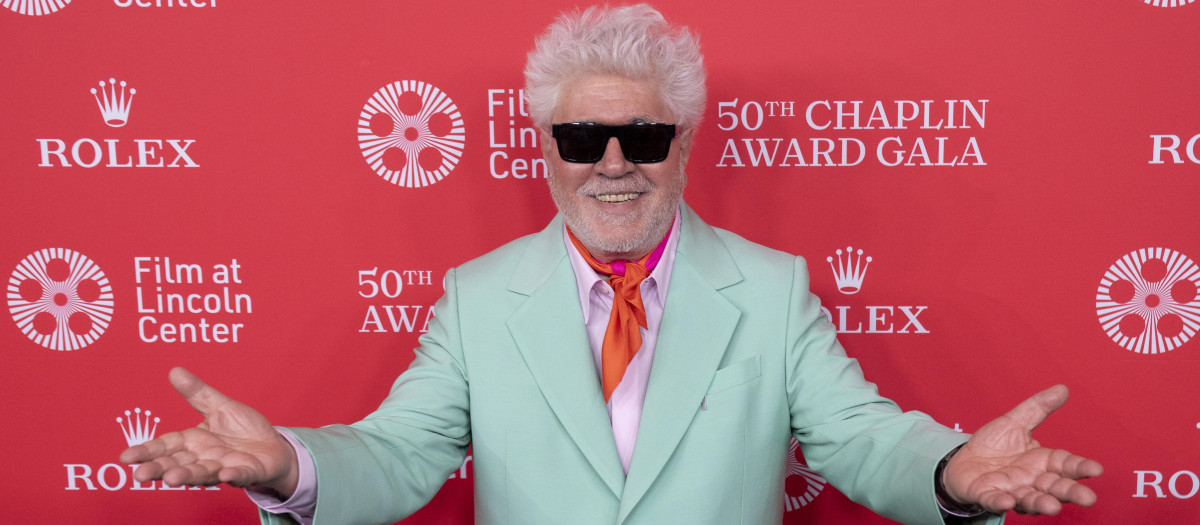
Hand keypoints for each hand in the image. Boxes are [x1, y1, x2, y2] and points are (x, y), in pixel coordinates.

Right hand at [118, 367, 299, 497]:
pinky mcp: (248, 472)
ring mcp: (224, 467)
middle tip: (140, 476)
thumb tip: (174, 370)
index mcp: (193, 441)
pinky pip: (240, 476)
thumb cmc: (243, 430)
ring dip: (188, 475)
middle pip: (178, 463)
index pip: (166, 446)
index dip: (147, 452)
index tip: (125, 457)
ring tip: (173, 478)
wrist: (274, 447)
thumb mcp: (219, 406)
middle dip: (160, 469)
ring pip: (203, 473)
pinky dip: (233, 477)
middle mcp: (204, 457)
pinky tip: (226, 476)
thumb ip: (197, 393)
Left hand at [943, 385, 1102, 514]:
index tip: (1096, 469)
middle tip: (1088, 498)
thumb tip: (1062, 388)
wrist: (962, 463)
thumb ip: (1038, 408)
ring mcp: (1011, 490)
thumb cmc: (994, 446)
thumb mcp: (1014, 422)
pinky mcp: (987, 496)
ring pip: (1030, 499)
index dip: (1080, 467)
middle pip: (1054, 486)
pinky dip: (1001, 502)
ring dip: (1041, 503)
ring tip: (1052, 506)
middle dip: (1070, 492)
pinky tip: (1007, 501)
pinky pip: (995, 501)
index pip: (1065, 464)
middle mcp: (1031, 479)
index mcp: (1042, 461)